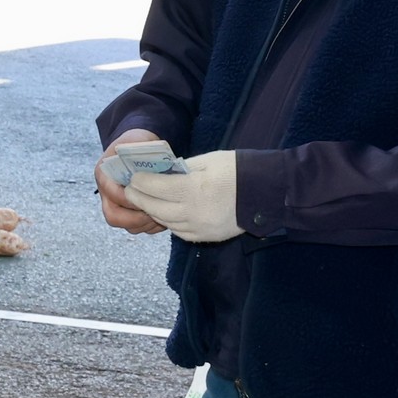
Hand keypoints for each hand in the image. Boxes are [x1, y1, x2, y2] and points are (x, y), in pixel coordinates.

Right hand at [96, 140, 168, 234]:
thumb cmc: (136, 142)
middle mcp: (106, 192)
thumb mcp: (137, 140)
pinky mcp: (127, 211)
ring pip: (125, 225)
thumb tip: (154, 168)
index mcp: (104, 174)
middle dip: (136, 219)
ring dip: (145, 224)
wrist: (136, 145)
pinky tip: (163, 218)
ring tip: (163, 216)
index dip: (131, 199)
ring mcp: (116, 204)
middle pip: (113, 216)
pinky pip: (135, 227)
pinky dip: (149, 226)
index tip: (150, 197)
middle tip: (155, 213)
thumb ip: (141, 151)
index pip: (113, 194)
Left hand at [125, 148, 240, 242]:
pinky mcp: (205, 236)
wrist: (266, 192)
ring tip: (146, 200)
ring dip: (152, 211)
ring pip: (165, 222)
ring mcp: (199, 227)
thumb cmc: (236, 170)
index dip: (140, 181)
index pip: (155, 187)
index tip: (132, 177)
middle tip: (131, 190)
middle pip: (154, 207)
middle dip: (139, 198)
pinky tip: (167, 212)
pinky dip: (169, 221)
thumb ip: (180, 168)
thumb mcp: (206, 161)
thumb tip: (159, 172)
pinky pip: (179, 231)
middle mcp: (193, 211)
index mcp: (193, 188)